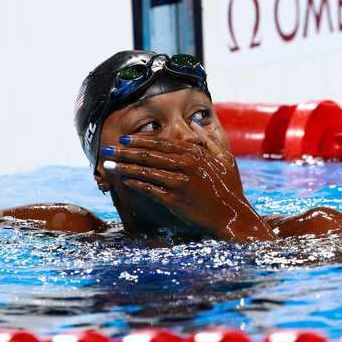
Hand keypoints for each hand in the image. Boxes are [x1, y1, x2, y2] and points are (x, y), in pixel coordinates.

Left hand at [102, 125, 275, 241]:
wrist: (234, 217)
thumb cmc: (230, 188)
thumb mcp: (225, 159)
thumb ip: (208, 140)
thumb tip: (195, 123)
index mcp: (195, 153)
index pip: (161, 143)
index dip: (140, 140)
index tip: (124, 138)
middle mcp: (185, 165)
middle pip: (148, 154)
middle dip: (125, 151)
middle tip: (108, 148)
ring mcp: (179, 183)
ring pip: (145, 171)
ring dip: (124, 166)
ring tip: (108, 164)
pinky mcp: (175, 200)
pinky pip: (149, 189)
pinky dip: (136, 183)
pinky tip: (124, 180)